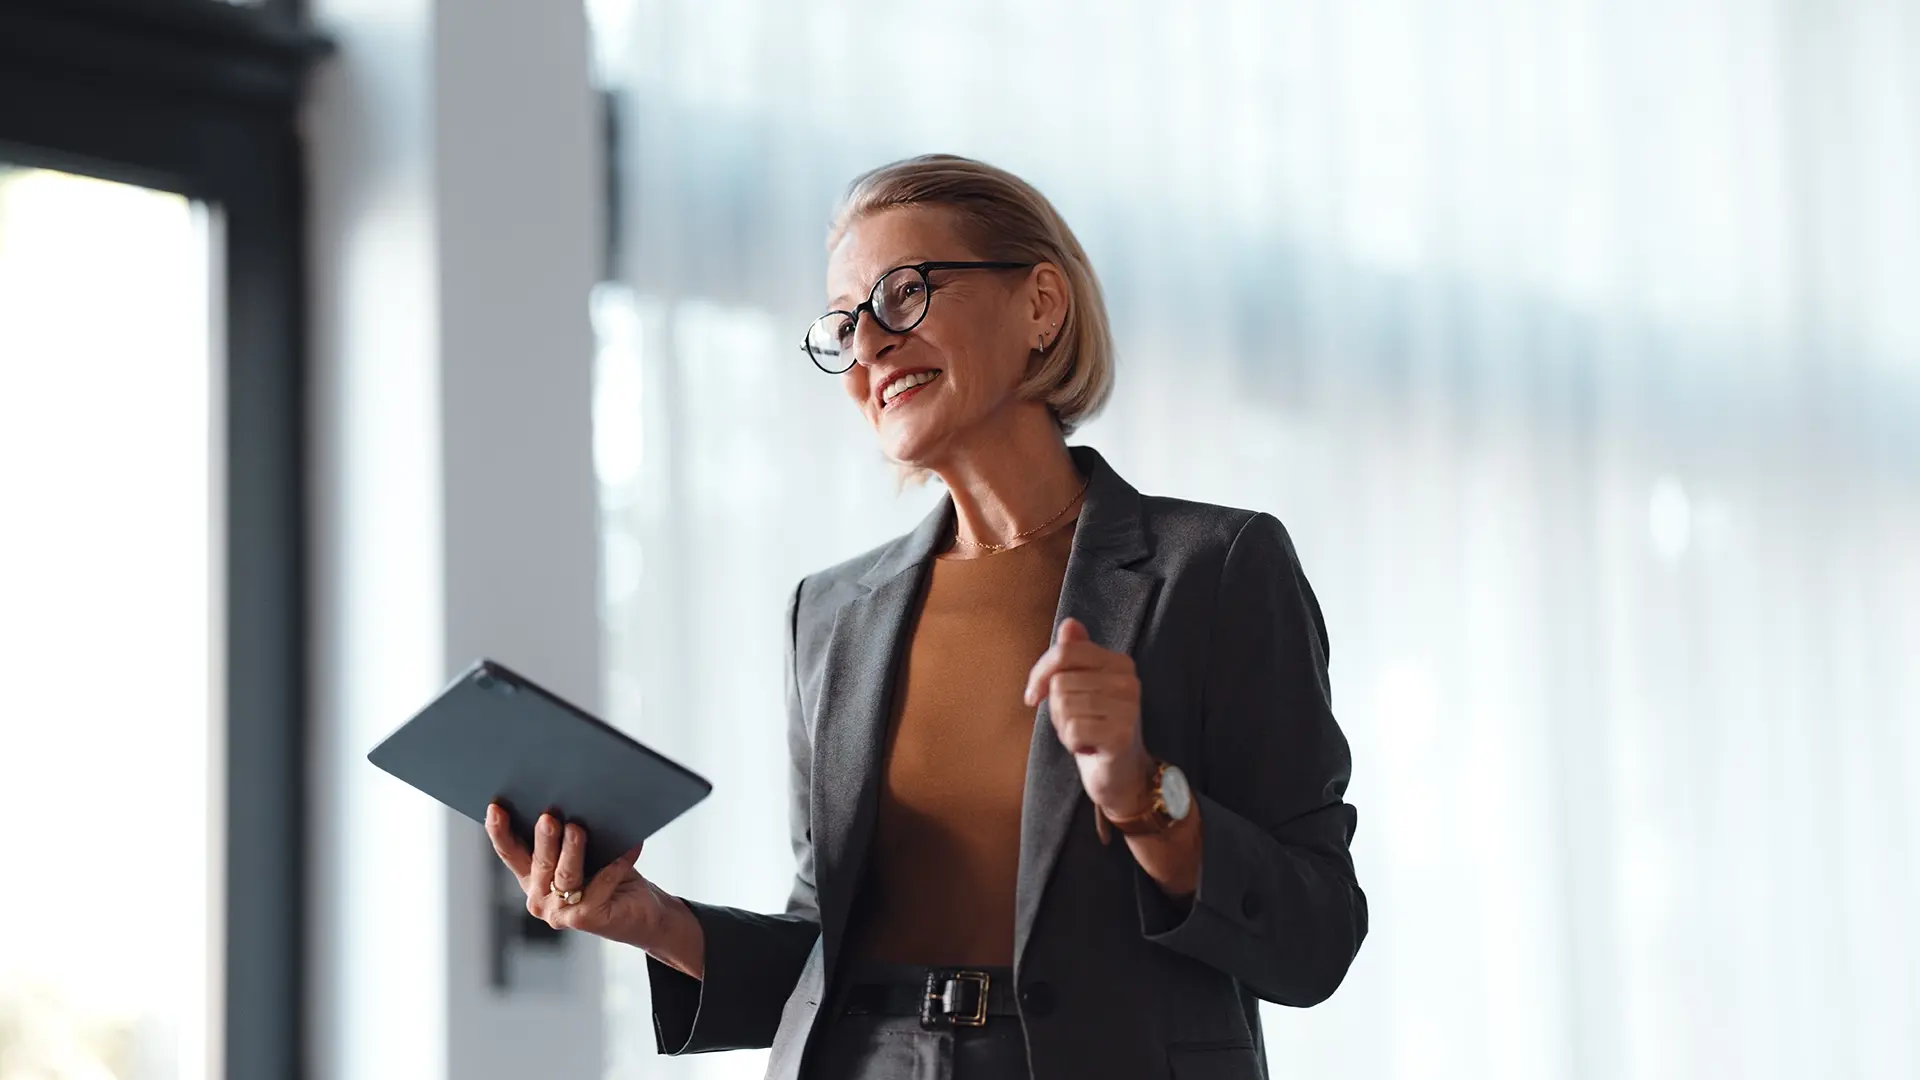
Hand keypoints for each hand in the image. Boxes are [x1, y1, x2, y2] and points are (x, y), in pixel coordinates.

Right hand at [485, 803, 666, 945]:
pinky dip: (617, 862)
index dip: (500, 832)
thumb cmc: (612, 880)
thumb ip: (568, 840)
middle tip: (548, 818)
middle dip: (544, 839)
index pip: (511, 852)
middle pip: (540, 862)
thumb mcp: (584, 857)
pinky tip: (630, 845)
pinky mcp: (584, 919)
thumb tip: (569, 806)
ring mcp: (559, 912)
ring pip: (566, 875)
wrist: (642, 914)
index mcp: (533, 878)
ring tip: (577, 829)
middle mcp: (540, 898)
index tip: (495, 808)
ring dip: (572, 851)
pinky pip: (601, 883)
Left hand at [1024, 616, 1154, 815]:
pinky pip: (1073, 730)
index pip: (1064, 652)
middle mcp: (1128, 681)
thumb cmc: (1096, 727)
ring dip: (1064, 728)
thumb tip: (1069, 623)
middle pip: (1060, 682)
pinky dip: (1071, 744)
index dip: (1040, 673)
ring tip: (1083, 736)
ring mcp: (1129, 708)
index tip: (1033, 696)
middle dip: (1056, 709)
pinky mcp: (1122, 736)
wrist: (1122, 774)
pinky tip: (1088, 749)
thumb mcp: (1082, 687)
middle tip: (1076, 724)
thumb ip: (1075, 655)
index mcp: (1119, 662)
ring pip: (1064, 706)